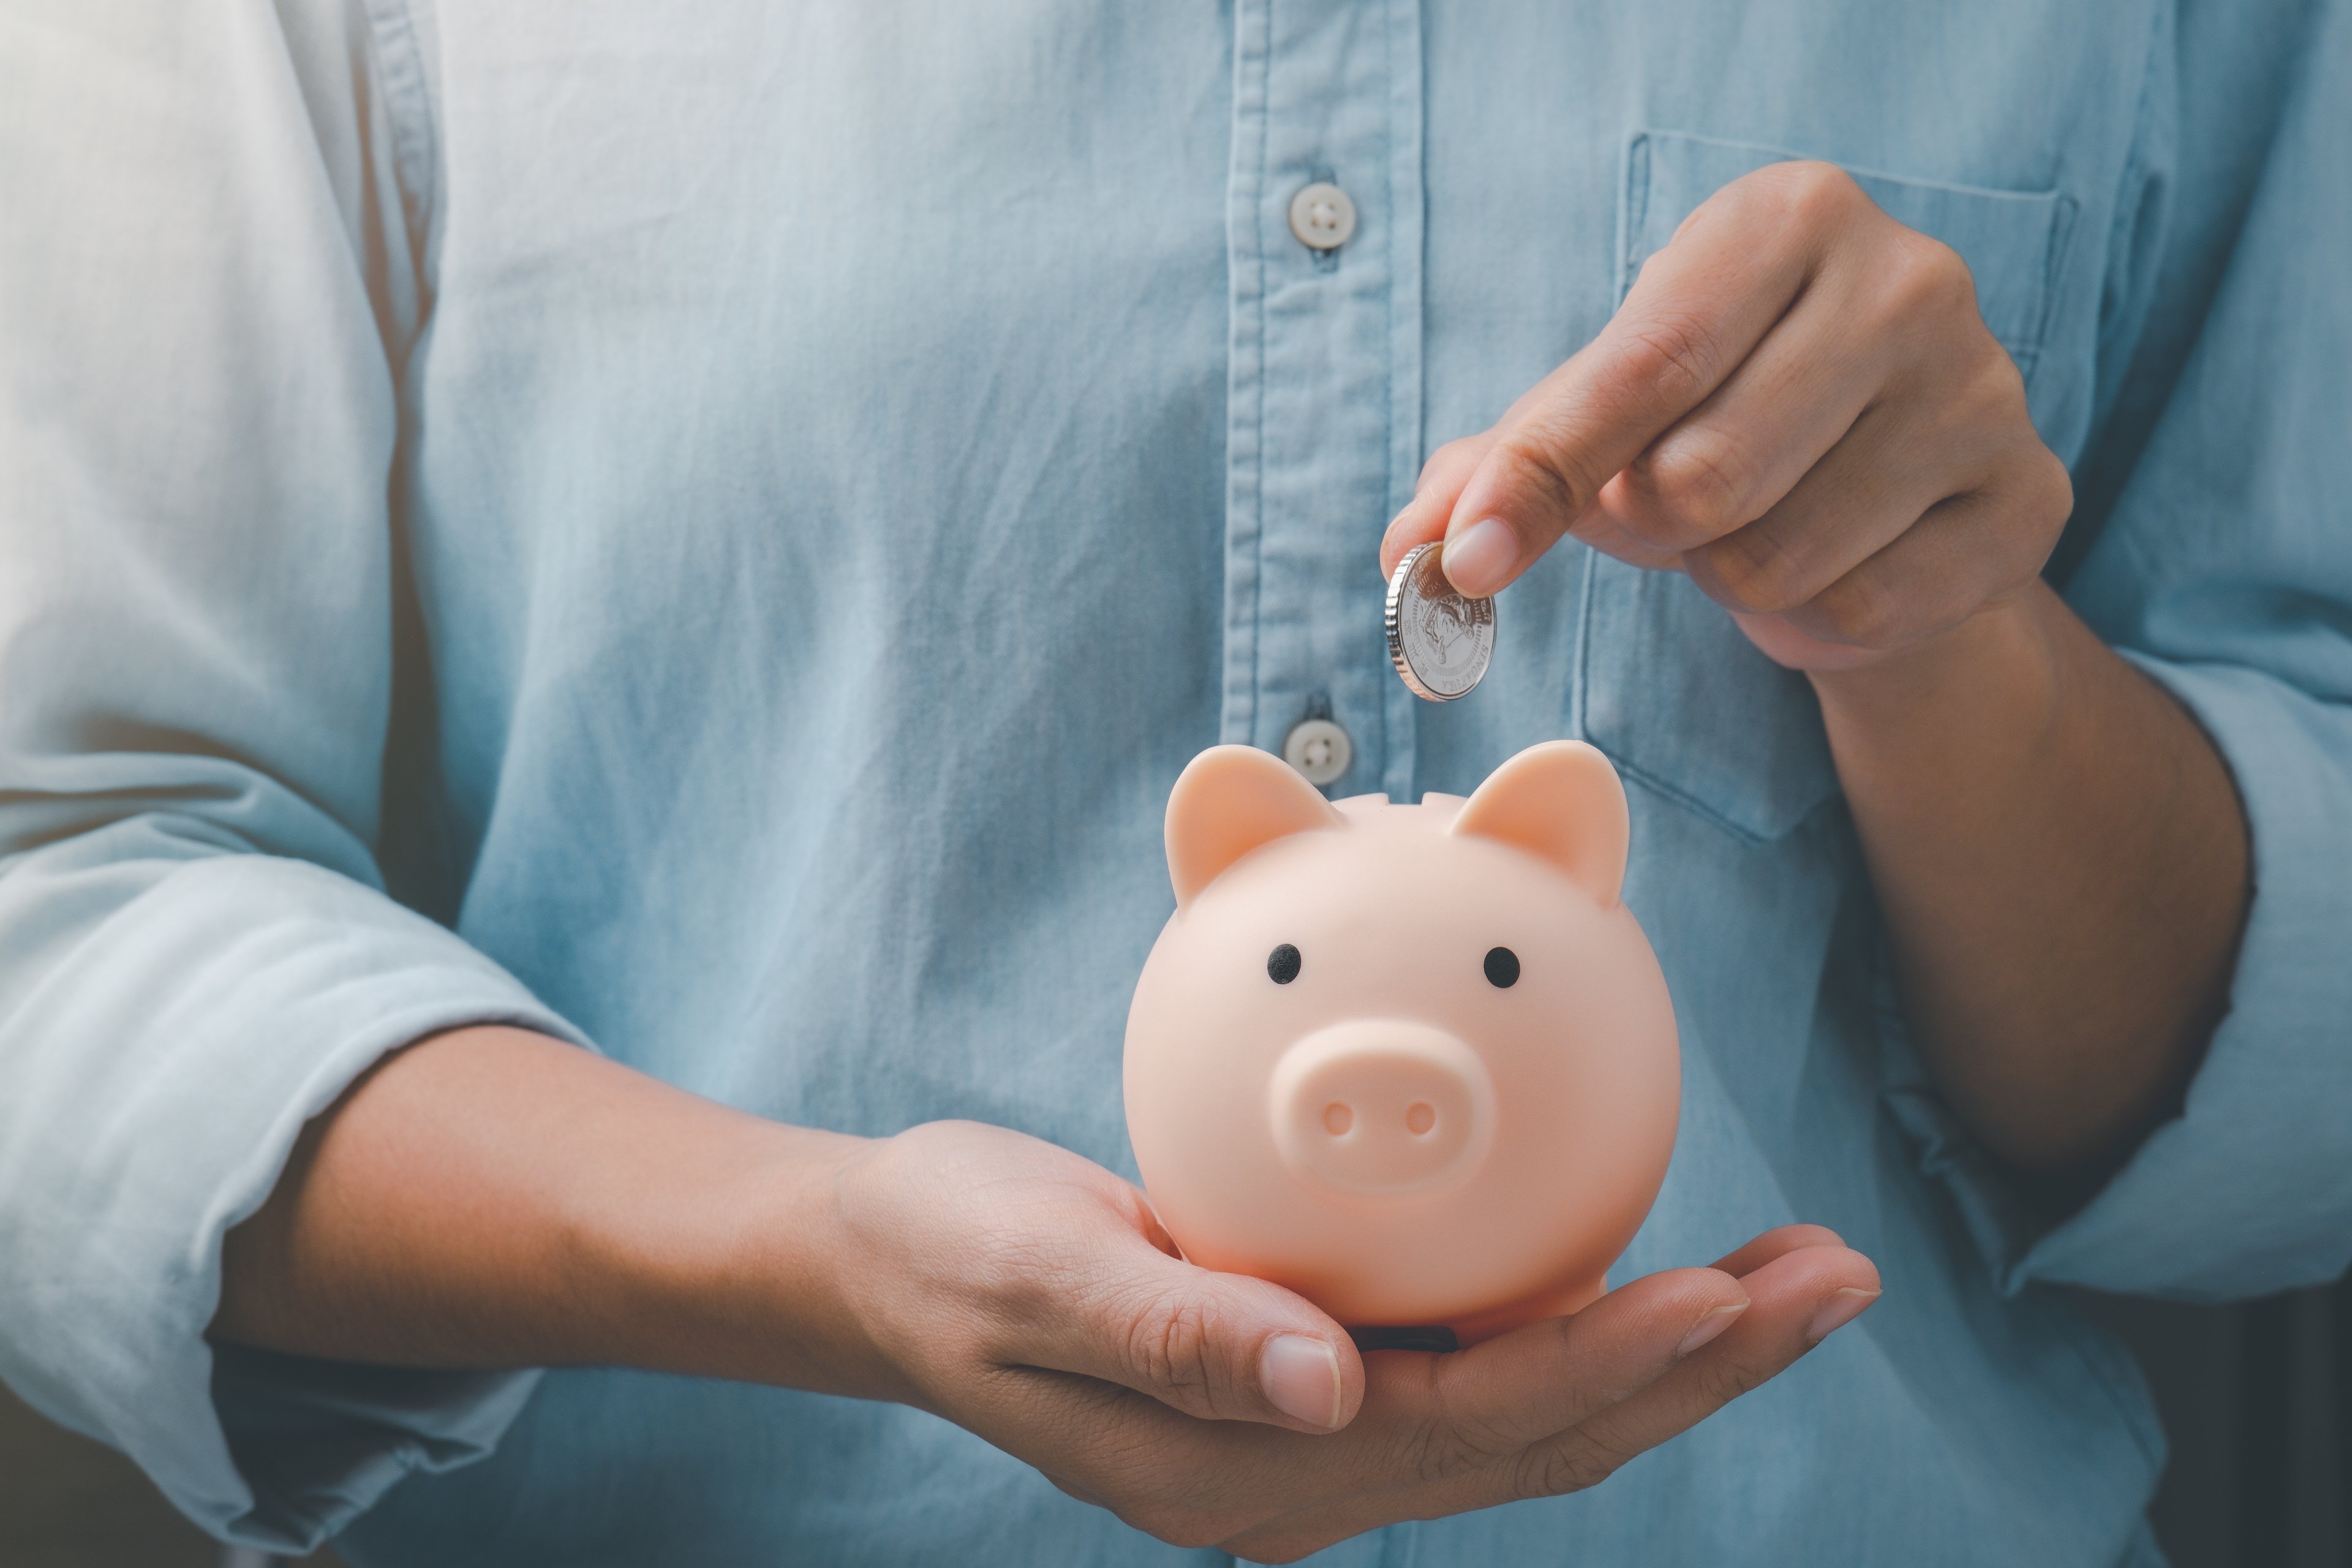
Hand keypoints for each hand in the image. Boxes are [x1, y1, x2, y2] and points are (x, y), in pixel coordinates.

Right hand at [219, 1032, 1878, 1559]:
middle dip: (1702, 1367)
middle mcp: (1308, 1472)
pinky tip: (1655, 1263)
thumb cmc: (951, 1253)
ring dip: (1677, 1349)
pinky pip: (1486, 1358)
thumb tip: (1322, 1396)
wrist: (889, 1260)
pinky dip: (1590, 1318)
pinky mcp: (1321, 1376)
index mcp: (1249, 1468)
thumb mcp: (1033, 1276)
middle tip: (1837, 1279)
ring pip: (1538, 1406)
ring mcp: (1320, 1434)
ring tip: (1798, 1276)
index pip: (1475, 1426)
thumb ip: (1174, 1334)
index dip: (1611, 1369)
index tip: (1728, 1295)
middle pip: (1547, 1434)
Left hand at [1380, 159, 2071, 672]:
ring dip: (1732, 576)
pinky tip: (1839, 557)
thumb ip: (1499, 469)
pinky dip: (1815, 616)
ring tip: (1764, 523)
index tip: (1465, 562)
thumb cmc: (1721, 419)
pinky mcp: (2027, 499)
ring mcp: (1985, 388)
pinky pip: (1860, 609)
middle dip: (1653, 528)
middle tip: (1673, 508)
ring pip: (1776, 560)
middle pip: (1703, 480)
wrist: (1892, 482)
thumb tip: (1408, 553)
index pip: (1639, 367)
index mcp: (1787, 218)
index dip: (1540, 476)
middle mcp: (1906, 280)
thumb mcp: (1604, 417)